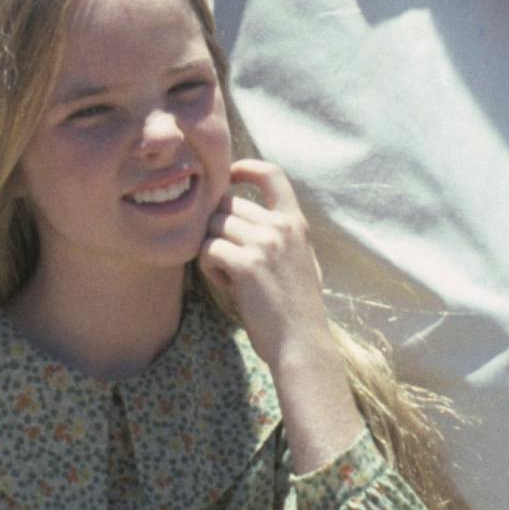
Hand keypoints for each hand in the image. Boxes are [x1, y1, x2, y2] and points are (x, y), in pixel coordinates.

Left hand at [197, 158, 330, 363]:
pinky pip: (207, 250)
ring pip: (213, 227)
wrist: (301, 342)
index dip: (246, 168)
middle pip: (227, 206)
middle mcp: (280, 227)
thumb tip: (244, 217)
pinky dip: (209, 268)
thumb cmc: (297, 308)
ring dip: (212, 250)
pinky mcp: (245, 264)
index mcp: (295, 223)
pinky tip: (227, 285)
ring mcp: (264, 243)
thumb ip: (280, 234)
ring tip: (229, 275)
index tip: (229, 175)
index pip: (272, 174)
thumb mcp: (301, 260)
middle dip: (219, 230)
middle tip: (229, 261)